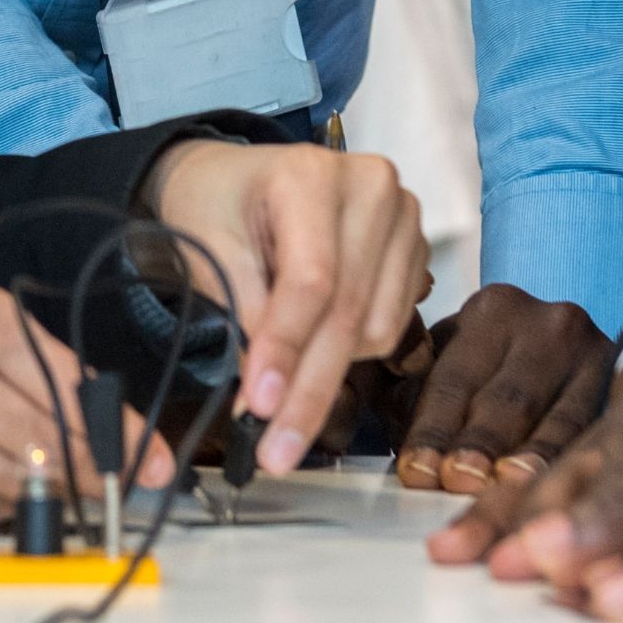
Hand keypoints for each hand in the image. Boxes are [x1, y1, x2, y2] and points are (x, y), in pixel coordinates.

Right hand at [0, 262, 177, 518]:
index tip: (156, 462)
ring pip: (16, 488)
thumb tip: (92, 403)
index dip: (118, 435)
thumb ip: (25, 350)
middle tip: (126, 486)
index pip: (67, 392)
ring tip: (63, 482)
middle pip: (49, 449)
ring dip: (48, 491)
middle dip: (95, 474)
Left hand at [144, 141, 428, 475]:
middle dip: (309, 388)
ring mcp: (401, 217)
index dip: (287, 349)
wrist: (234, 179)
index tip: (260, 407)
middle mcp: (371, 187)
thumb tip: (270, 392)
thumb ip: (245, 312)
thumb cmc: (215, 204)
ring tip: (280, 381)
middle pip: (348, 311)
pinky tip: (312, 348)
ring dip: (327, 373)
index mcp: (311, 174)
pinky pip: (390, 326)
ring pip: (375, 328)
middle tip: (275, 448)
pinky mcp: (413, 248)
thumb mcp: (209, 248)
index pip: (311, 280)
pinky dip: (349, 354)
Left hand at [389, 284, 612, 495]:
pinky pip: (590, 430)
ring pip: (552, 417)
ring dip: (524, 461)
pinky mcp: (620, 380)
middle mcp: (542, 324)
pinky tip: (551, 485)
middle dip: (478, 444)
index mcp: (490, 312)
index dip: (431, 430)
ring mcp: (589, 349)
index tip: (415, 473)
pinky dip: (566, 461)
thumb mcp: (459, 360)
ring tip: (501, 493)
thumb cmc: (500, 364)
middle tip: (455, 482)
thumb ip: (423, 395)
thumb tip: (400, 444)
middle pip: (504, 397)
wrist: (577, 345)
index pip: (453, 380)